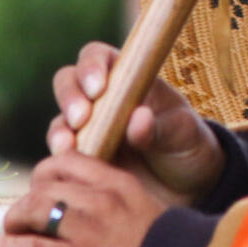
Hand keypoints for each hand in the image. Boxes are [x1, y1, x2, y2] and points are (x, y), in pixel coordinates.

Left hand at [0, 153, 171, 246]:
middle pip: (43, 182)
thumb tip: (87, 204)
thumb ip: (115, 200)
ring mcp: (85, 230)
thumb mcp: (144, 209)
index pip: (66, 161)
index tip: (43, 189)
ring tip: (10, 232)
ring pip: (32, 209)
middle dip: (27, 198)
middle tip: (25, 217)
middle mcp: (98, 200)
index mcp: (117, 183)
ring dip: (14, 220)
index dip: (47, 174)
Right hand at [49, 40, 224, 199]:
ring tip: (68, 146)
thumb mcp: (185, 135)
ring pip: (60, 120)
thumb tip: (138, 118)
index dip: (91, 66)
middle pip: (68, 82)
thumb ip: (161, 128)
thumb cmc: (187, 147)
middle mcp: (102, 100)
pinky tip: (68, 166)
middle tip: (80, 118)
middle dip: (69, 96)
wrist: (188, 188)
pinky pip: (63, 155)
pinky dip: (61, 159)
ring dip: (60, 130)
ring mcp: (89, 130)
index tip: (98, 87)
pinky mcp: (82, 160)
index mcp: (129, 79)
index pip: (99, 57)